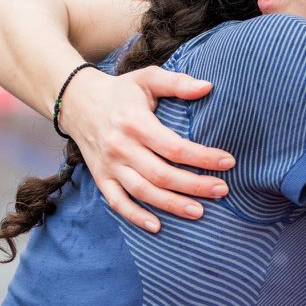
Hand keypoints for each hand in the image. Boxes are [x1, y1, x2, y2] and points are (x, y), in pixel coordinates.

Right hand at [57, 67, 235, 231]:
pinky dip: (135, 216)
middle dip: (195, 185)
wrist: (77, 102)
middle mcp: (121, 147)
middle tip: (222, 190)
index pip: (174, 147)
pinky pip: (117, 202)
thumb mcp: (147, 78)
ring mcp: (109, 165)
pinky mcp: (101, 177)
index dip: (202, 157)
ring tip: (200, 211)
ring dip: (172, 204)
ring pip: (143, 191)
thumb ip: (177, 82)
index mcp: (135, 123)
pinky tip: (157, 226)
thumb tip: (208, 87)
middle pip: (162, 174)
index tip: (228, 162)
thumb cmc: (120, 91)